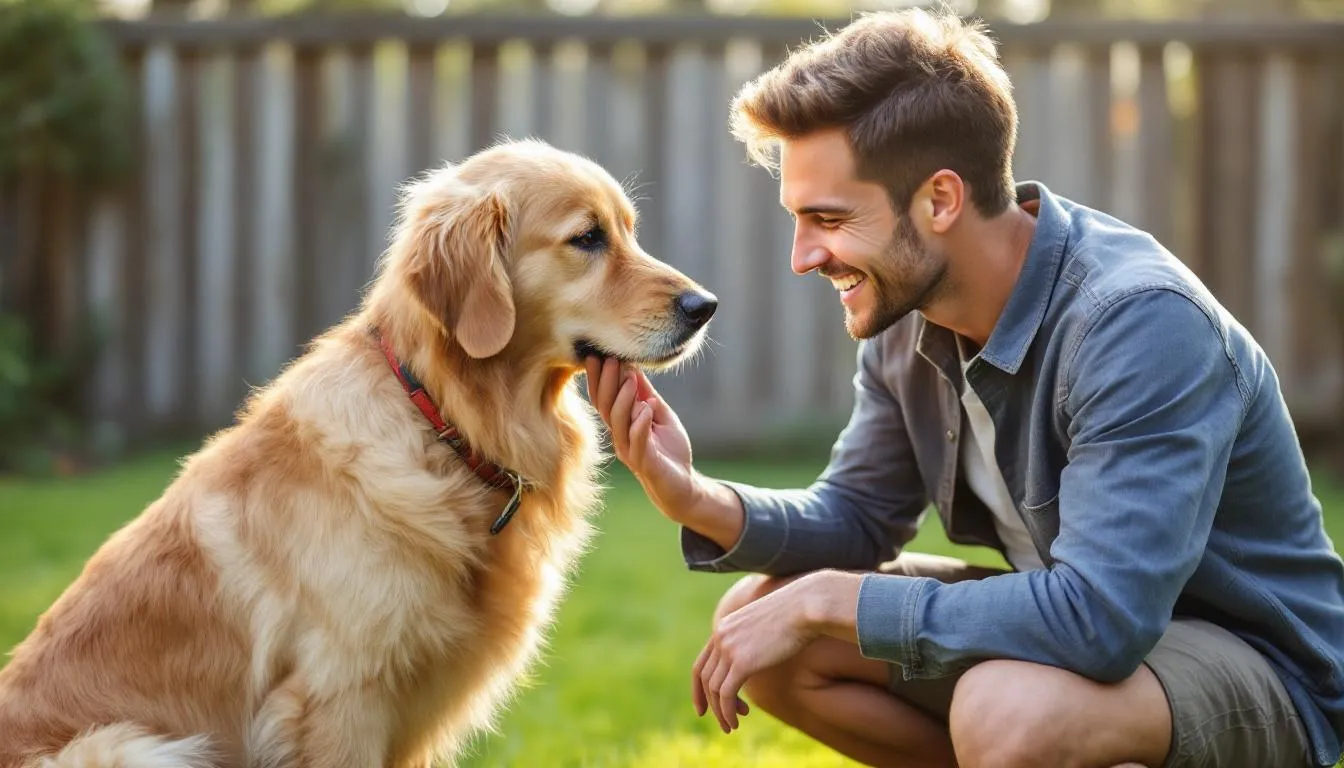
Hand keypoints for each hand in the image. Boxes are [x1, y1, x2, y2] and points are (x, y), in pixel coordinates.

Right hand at [584, 356, 698, 519]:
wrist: (682, 485)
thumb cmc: (669, 450)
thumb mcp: (660, 415)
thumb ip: (646, 394)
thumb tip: (634, 367)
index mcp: (622, 425)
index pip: (604, 398)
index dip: (598, 378)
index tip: (598, 354)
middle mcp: (620, 437)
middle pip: (606, 408)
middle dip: (606, 382)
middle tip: (610, 358)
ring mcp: (631, 451)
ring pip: (618, 423)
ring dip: (624, 399)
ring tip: (631, 378)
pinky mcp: (646, 464)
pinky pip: (638, 443)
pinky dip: (640, 424)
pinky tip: (646, 408)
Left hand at [691, 570, 860, 733]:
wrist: (805, 606)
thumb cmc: (795, 614)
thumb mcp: (767, 625)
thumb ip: (754, 640)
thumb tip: (756, 657)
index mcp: (724, 627)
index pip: (701, 663)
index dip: (699, 688)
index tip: (703, 707)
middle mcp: (721, 636)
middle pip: (704, 678)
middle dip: (709, 703)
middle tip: (723, 722)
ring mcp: (729, 648)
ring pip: (714, 689)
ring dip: (721, 712)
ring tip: (732, 727)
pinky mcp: (742, 662)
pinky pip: (726, 694)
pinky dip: (727, 712)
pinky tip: (736, 723)